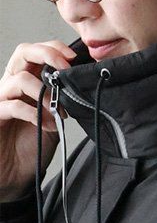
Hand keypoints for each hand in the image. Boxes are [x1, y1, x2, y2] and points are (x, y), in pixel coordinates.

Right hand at [0, 40, 74, 201]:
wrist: (14, 173)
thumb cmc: (31, 145)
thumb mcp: (53, 119)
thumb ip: (62, 102)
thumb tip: (83, 88)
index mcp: (26, 81)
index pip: (35, 52)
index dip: (54, 49)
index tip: (75, 57)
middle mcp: (10, 85)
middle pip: (23, 52)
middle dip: (48, 54)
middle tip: (66, 68)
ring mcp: (0, 99)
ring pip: (20, 79)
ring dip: (45, 93)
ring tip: (59, 111)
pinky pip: (13, 105)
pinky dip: (35, 113)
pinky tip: (49, 125)